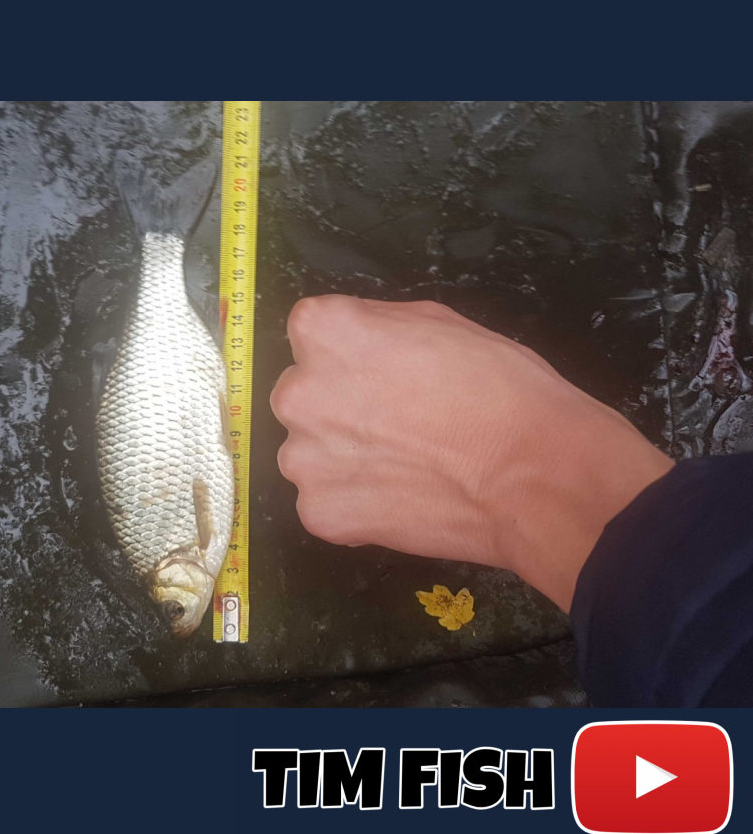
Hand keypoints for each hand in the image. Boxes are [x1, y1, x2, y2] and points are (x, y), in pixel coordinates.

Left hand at [270, 296, 672, 610]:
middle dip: (338, 406)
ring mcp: (302, 459)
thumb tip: (356, 338)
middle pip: (303, 395)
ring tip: (402, 466)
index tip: (385, 371)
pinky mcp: (318, 512)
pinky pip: (325, 502)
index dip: (352, 352)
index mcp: (323, 331)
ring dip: (341, 458)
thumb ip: (378, 325)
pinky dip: (354, 504)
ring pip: (309, 452)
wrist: (536, 475)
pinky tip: (399, 499)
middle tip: (395, 423)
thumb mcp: (439, 321)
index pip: (312, 333)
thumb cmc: (500, 388)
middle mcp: (298, 392)